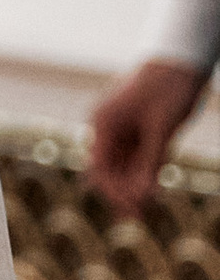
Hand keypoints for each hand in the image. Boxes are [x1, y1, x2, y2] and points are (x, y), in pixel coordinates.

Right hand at [90, 57, 209, 213]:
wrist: (180, 62)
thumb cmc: (168, 90)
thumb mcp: (162, 128)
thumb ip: (151, 161)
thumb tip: (145, 195)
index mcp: (103, 123)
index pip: (99, 166)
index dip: (113, 192)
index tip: (132, 211)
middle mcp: (107, 127)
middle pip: (107, 168)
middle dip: (120, 194)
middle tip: (140, 218)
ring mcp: (122, 128)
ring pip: (122, 165)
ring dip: (132, 188)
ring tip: (148, 211)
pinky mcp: (138, 129)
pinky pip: (136, 158)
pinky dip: (142, 175)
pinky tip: (154, 191)